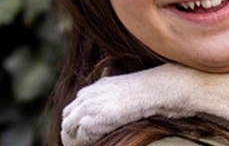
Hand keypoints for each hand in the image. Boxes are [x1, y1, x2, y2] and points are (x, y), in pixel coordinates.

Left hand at [60, 63, 206, 144]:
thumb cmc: (153, 92)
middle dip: (70, 133)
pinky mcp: (97, 118)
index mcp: (95, 88)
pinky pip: (80, 136)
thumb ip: (116, 102)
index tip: (80, 136)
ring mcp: (91, 106)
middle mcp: (89, 95)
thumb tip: (115, 114)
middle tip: (78, 145)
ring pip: (68, 128)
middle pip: (67, 118)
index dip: (75, 124)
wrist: (161, 88)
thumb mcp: (128, 94)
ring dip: (73, 140)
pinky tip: (93, 145)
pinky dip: (83, 143)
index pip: (74, 107)